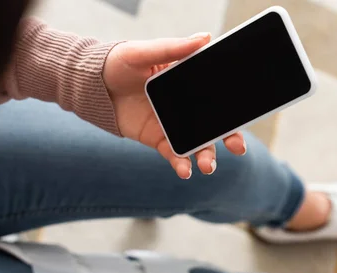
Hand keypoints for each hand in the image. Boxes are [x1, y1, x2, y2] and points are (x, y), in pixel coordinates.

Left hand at [103, 34, 246, 178]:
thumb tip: (205, 37)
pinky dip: (182, 165)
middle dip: (230, 138)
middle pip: (215, 125)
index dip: (234, 108)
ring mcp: (174, 125)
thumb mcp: (143, 52)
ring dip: (207, 156)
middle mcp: (186, 106)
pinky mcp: (159, 140)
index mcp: (188, 83)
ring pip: (198, 144)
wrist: (91, 86)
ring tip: (207, 166)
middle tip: (238, 147)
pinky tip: (185, 171)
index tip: (245, 117)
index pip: (218, 96)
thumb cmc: (117, 63)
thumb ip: (172, 48)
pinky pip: (175, 155)